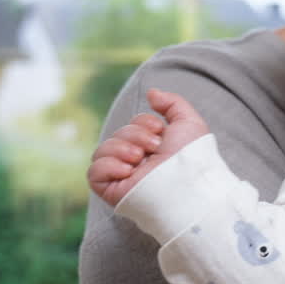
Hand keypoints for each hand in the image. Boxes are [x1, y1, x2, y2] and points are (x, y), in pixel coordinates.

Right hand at [87, 88, 209, 205]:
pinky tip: (127, 170)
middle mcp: (136, 160)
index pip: (133, 124)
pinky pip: (93, 172)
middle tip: (154, 148)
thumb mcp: (188, 123)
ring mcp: (123, 176)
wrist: (188, 184)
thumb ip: (172, 103)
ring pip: (102, 150)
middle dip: (135, 135)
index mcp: (152, 146)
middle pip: (118, 134)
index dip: (143, 123)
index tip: (160, 132)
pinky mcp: (112, 190)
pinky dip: (108, 166)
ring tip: (140, 159)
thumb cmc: (191, 157)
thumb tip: (151, 93)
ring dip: (122, 149)